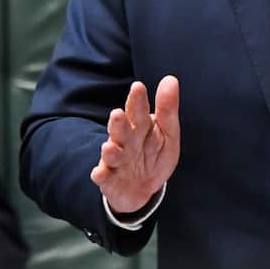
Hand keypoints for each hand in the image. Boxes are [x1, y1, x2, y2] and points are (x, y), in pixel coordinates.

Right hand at [92, 76, 179, 214]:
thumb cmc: (154, 156)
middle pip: (122, 130)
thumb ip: (167, 109)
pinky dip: (101, 175)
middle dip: (119, 123)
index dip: (137, 101)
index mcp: (140, 127)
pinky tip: (99, 173)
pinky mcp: (109, 180)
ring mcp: (116, 161)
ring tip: (109, 147)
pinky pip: (104, 177)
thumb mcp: (167, 134)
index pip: (138, 111)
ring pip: (112, 153)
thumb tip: (170, 79)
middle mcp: (125, 141)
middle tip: (117, 113)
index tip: (138, 87)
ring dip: (110, 150)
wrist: (142, 190)